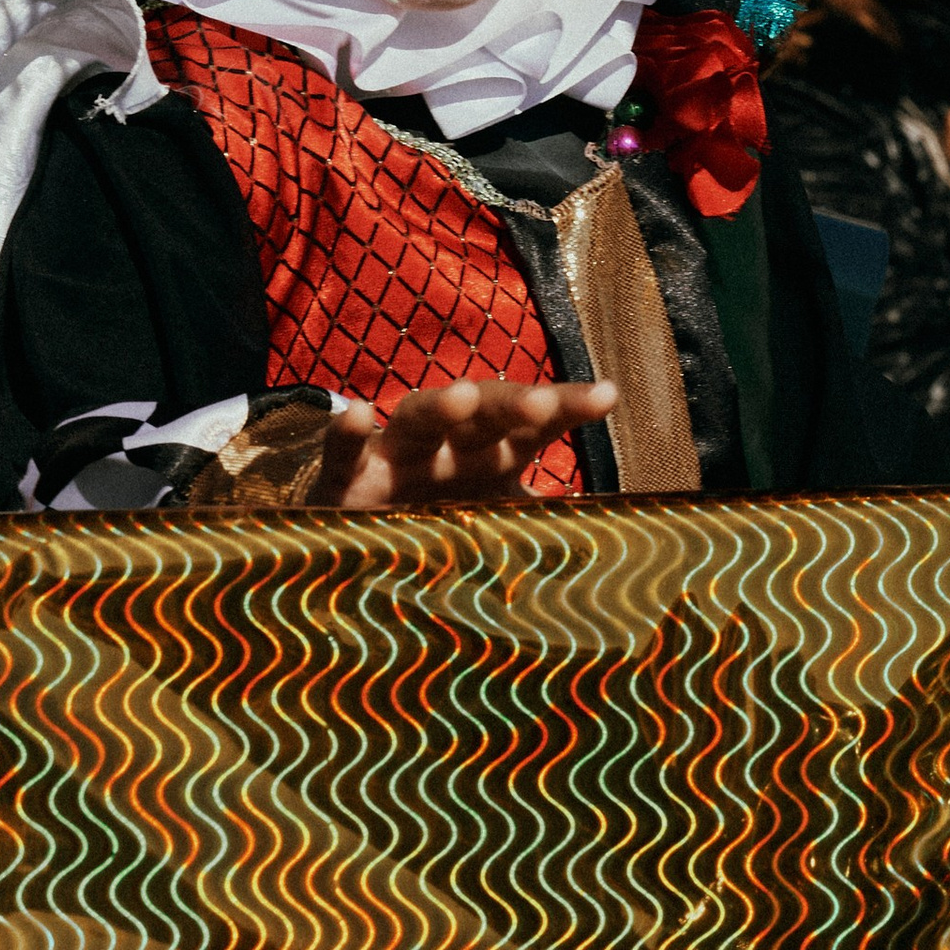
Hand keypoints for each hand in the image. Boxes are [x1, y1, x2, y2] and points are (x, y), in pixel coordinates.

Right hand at [315, 375, 618, 511]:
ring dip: (440, 405)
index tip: (607, 396)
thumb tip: (604, 521)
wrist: (352, 554)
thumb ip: (539, 520)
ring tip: (464, 396)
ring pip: (417, 419)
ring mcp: (394, 458)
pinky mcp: (343, 481)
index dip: (568, 406)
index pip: (535, 424)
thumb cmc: (436, 529)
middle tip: (543, 404)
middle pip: (484, 412)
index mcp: (491, 456)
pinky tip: (357, 412)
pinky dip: (346, 433)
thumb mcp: (495, 527)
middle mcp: (448, 447)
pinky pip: (342, 454)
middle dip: (513, 403)